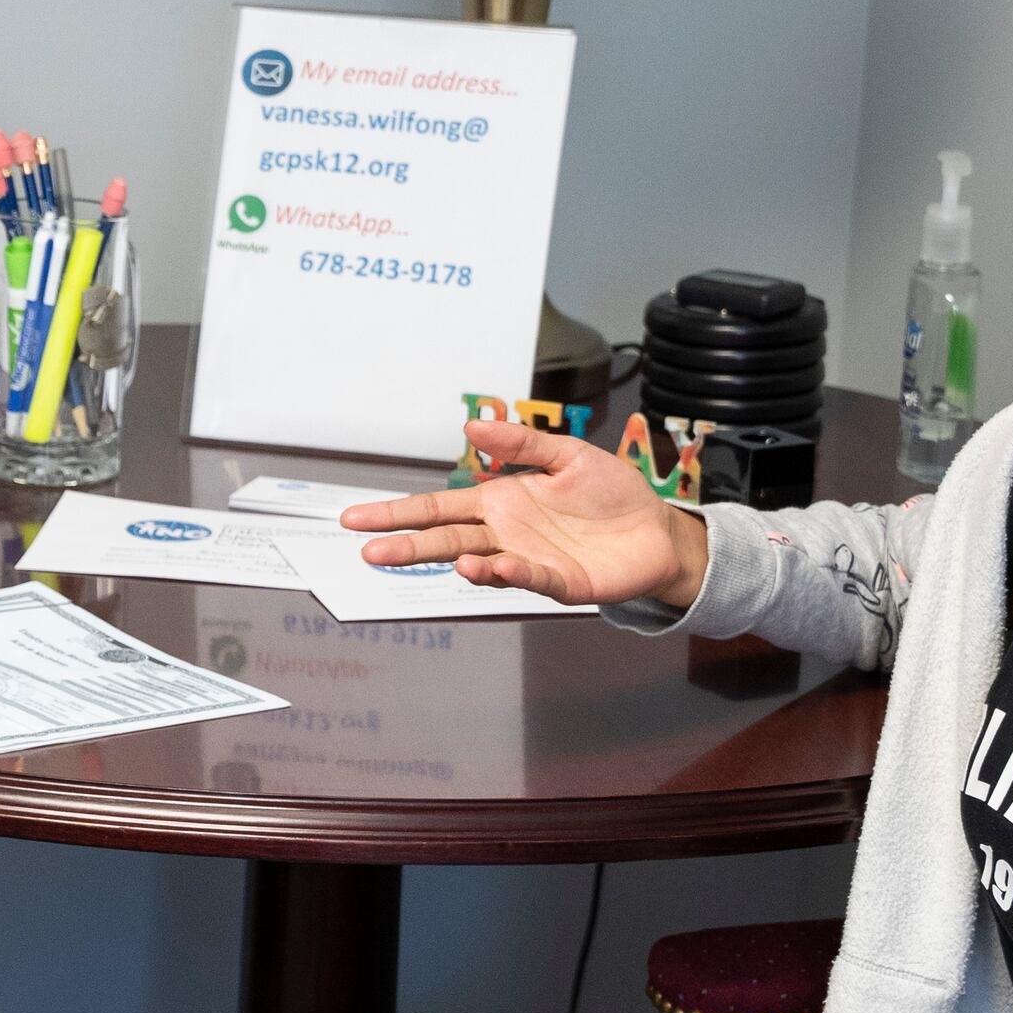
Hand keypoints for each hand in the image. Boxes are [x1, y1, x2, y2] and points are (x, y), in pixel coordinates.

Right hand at [338, 418, 708, 609]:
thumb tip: (470, 428)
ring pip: (482, 563)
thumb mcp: (566, 456)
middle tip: (371, 552)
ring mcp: (529, 561)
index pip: (438, 507)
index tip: (356, 518)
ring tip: (449, 560)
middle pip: (446, 540)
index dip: (398, 513)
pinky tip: (494, 566)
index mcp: (500, 502)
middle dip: (408, 547)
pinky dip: (513, 574)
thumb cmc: (611, 494)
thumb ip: (521, 444)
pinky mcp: (561, 583)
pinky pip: (532, 578)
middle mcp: (505, 535)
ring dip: (461, 563)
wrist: (656, 530)